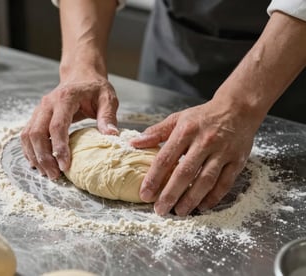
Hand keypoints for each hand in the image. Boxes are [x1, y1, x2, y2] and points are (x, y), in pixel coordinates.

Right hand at [20, 71, 118, 179]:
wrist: (80, 76)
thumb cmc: (95, 88)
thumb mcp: (108, 98)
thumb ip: (108, 116)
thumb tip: (111, 136)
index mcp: (65, 98)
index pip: (57, 126)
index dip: (59, 147)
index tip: (65, 166)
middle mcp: (47, 103)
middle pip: (37, 133)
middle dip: (43, 157)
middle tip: (54, 175)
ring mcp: (39, 109)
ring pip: (28, 135)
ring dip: (35, 156)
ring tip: (46, 173)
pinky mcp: (36, 116)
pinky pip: (27, 134)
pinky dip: (29, 150)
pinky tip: (37, 163)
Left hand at [130, 99, 259, 215]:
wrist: (238, 109)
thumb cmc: (203, 116)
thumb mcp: (178, 119)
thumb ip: (156, 132)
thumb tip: (134, 143)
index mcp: (186, 131)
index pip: (166, 158)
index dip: (154, 178)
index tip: (145, 194)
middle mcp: (204, 142)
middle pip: (185, 173)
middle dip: (171, 194)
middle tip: (160, 210)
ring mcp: (222, 152)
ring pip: (205, 180)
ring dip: (191, 199)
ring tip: (179, 211)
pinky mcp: (237, 161)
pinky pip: (225, 183)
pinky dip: (213, 197)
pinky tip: (202, 206)